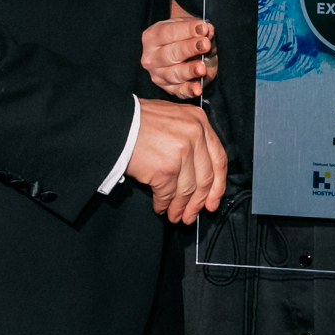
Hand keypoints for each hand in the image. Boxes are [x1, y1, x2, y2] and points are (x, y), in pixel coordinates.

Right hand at [125, 97, 226, 225]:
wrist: (115, 124)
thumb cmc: (139, 121)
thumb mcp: (174, 118)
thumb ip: (191, 139)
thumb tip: (199, 173)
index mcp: (199, 122)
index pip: (219, 159)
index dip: (218, 185)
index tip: (213, 200)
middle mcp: (195, 135)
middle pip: (206, 178)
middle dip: (199, 202)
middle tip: (193, 215)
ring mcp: (181, 153)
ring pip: (188, 190)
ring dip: (181, 208)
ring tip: (175, 216)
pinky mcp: (166, 169)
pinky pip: (168, 194)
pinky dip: (164, 205)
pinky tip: (160, 208)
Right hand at [141, 4, 216, 98]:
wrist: (187, 52)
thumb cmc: (186, 37)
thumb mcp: (191, 27)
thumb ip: (200, 28)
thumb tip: (208, 30)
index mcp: (152, 37)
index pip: (168, 33)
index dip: (187, 30)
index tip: (203, 28)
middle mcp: (151, 57)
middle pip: (169, 54)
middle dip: (189, 48)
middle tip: (205, 44)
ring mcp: (159, 75)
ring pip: (174, 74)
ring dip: (189, 71)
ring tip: (202, 68)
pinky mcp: (169, 89)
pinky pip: (179, 91)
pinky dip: (189, 90)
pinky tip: (198, 88)